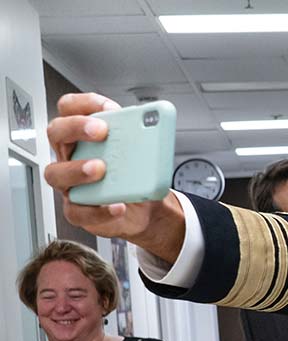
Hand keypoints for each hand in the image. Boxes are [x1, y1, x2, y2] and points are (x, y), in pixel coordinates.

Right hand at [44, 92, 185, 261]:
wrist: (144, 209)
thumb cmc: (135, 175)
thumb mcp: (140, 153)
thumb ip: (141, 138)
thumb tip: (153, 126)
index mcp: (83, 136)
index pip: (70, 108)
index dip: (84, 103)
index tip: (109, 107)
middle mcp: (71, 156)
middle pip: (56, 132)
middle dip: (76, 127)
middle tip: (101, 131)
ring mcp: (70, 183)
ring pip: (56, 173)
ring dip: (77, 169)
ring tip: (101, 169)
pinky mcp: (78, 210)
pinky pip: (79, 211)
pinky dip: (100, 210)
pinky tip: (117, 205)